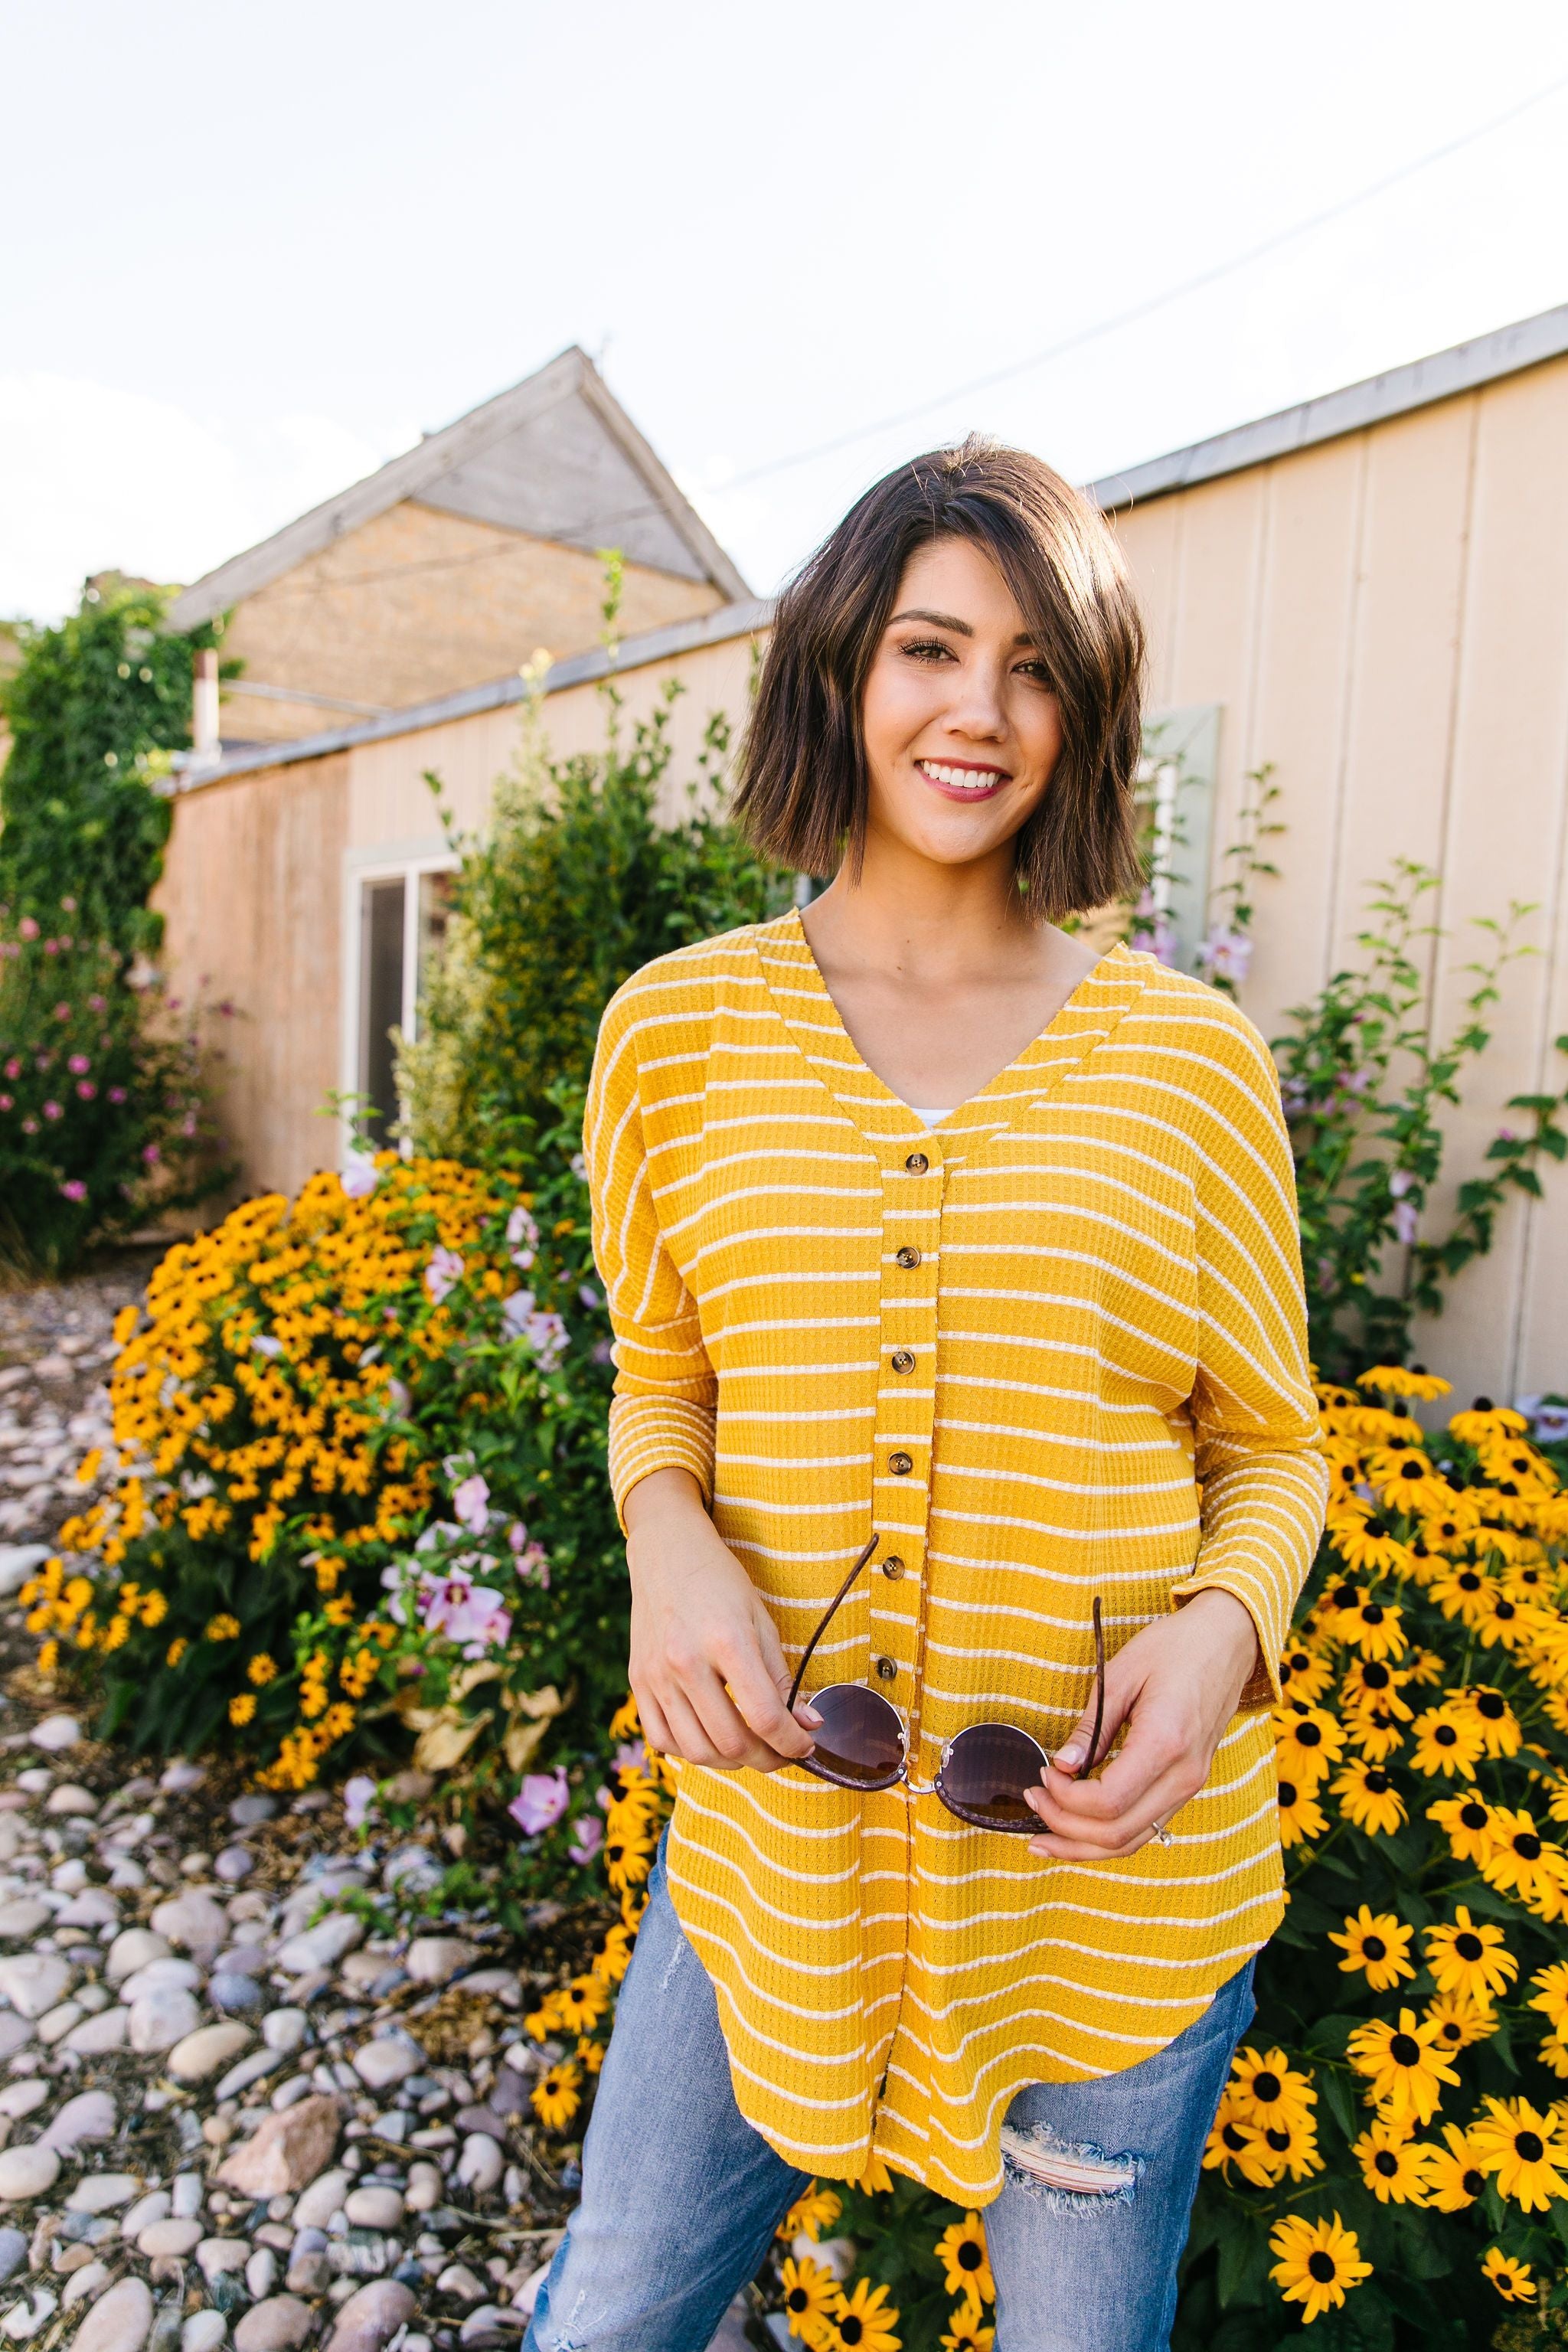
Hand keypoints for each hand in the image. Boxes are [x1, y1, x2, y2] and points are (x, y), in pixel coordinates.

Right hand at [623, 1468, 822, 1773]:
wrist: (667, 1552)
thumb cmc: (721, 1582)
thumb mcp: (761, 1621)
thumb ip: (782, 1677)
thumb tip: (808, 1724)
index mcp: (727, 1642)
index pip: (765, 1717)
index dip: (793, 1742)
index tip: (805, 1745)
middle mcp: (686, 1662)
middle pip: (731, 1742)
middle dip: (767, 1759)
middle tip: (782, 1752)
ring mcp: (656, 1675)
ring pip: (696, 1750)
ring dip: (731, 1761)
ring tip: (749, 1749)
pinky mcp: (637, 1681)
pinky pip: (661, 1739)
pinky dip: (690, 1751)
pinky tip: (710, 1739)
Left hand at [1024, 1590, 1261, 1860]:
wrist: (1227, 1642)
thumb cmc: (1175, 1648)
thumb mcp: (1120, 1675)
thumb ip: (1091, 1728)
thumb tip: (1061, 1765)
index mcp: (1165, 1743)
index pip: (1108, 1802)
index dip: (1065, 1799)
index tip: (1043, 1773)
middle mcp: (1183, 1775)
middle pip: (1117, 1833)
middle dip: (1065, 1827)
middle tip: (1033, 1801)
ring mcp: (1191, 1785)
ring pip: (1132, 1841)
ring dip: (1083, 1844)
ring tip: (1043, 1832)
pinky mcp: (1188, 1785)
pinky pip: (1145, 1827)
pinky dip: (1108, 1835)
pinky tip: (1078, 1828)